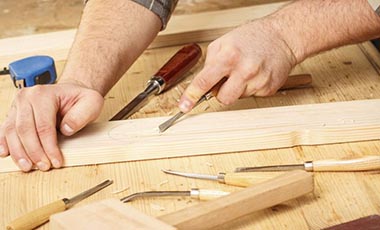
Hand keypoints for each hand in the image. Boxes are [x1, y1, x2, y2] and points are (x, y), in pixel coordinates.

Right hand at [0, 81, 103, 171]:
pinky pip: (5, 130)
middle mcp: (27, 97)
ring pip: (12, 132)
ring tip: (27, 166)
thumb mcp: (91, 103)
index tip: (56, 161)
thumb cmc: (80, 98)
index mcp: (44, 94)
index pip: (43, 125)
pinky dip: (4, 143)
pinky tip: (6, 154)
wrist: (71, 92)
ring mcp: (17, 105)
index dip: (49, 147)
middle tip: (44, 166)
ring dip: (19, 152)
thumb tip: (66, 129)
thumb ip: (81, 115)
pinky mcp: (13, 113)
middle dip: (34, 152)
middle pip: (25, 130)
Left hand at [178, 19, 297, 111]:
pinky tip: (256, 74)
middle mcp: (244, 70)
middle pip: (223, 98)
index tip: (184, 106)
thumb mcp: (223, 43)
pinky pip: (252, 96)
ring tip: (245, 72)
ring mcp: (258, 81)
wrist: (282, 37)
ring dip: (237, 89)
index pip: (205, 81)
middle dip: (221, 92)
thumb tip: (202, 84)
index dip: (192, 95)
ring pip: (238, 98)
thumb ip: (210, 64)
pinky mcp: (269, 89)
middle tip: (227, 78)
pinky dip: (250, 88)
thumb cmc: (252, 37)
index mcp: (229, 57)